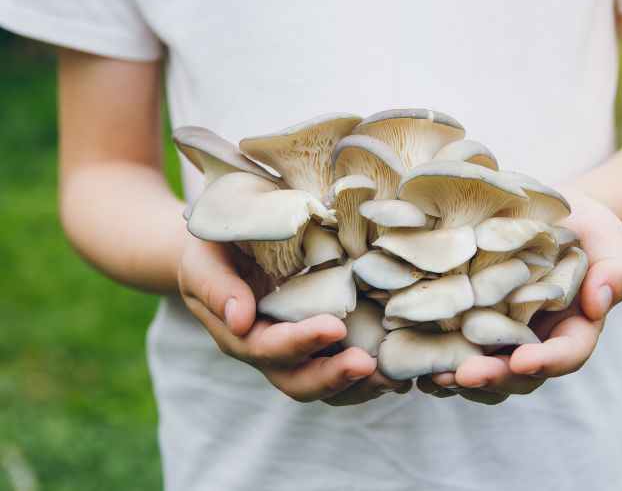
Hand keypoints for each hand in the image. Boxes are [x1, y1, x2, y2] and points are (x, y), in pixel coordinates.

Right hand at [178, 237, 409, 404]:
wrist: (222, 253)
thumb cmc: (212, 251)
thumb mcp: (204, 260)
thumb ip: (217, 287)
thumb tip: (239, 319)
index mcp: (240, 335)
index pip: (268, 348)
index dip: (300, 341)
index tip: (334, 326)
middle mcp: (270, 354)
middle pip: (299, 382)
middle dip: (334, 376)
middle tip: (369, 366)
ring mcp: (298, 353)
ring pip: (327, 386)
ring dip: (361, 386)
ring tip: (396, 379)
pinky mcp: (322, 344)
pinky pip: (345, 368)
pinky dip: (372, 373)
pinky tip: (401, 368)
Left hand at [417, 190, 621, 403]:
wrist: (542, 212)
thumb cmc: (584, 224)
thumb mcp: (609, 237)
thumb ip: (616, 270)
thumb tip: (598, 304)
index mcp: (573, 329)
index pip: (567, 355)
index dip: (546, 362)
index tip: (523, 361)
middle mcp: (537, 342)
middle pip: (520, 375)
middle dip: (493, 378)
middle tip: (464, 376)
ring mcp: (503, 338)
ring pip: (487, 372)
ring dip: (460, 379)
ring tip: (433, 376)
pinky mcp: (471, 324)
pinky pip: (458, 352)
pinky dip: (438, 360)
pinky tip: (413, 360)